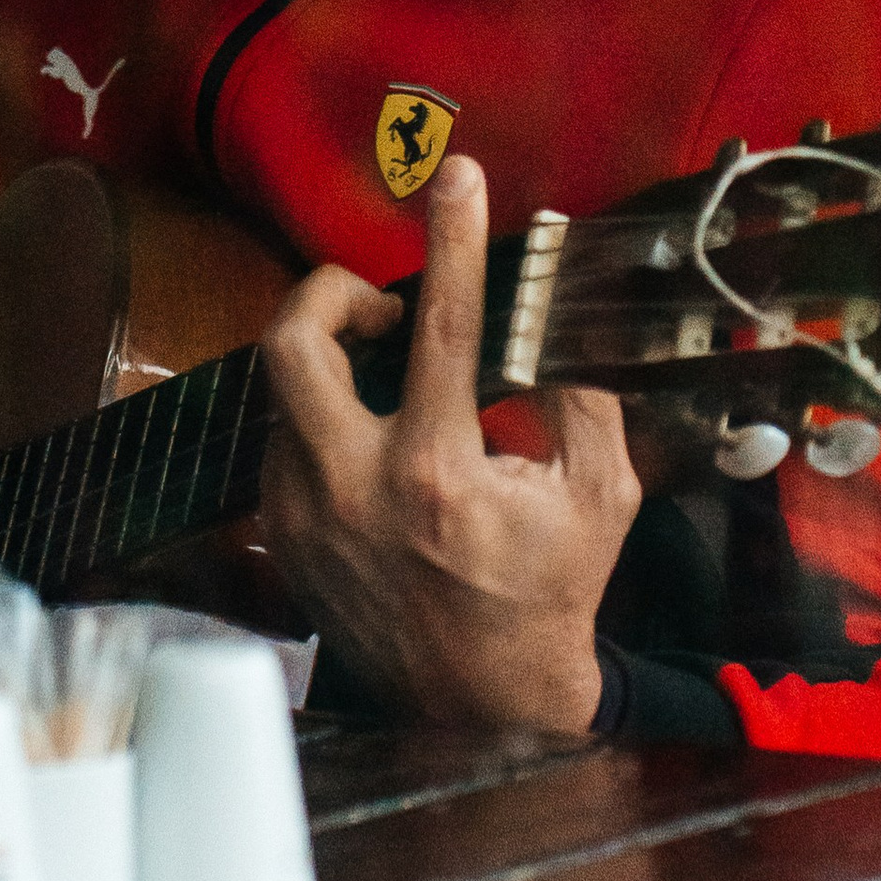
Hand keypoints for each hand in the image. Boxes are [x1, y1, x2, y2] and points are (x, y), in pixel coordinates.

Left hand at [257, 155, 637, 732]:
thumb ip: (579, 391)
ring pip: (284, 393)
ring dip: (337, 367)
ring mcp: (303, 517)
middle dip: (330, 292)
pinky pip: (284, 446)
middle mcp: (353, 490)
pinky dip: (325, 425)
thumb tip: (553, 302)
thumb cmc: (548, 593)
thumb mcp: (599, 494)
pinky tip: (376, 448)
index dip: (454, 238)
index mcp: (437, 473)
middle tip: (383, 306)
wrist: (480, 703)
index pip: (444, 326)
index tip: (457, 177)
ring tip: (396, 388)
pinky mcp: (281, 540)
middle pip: (292, 343)